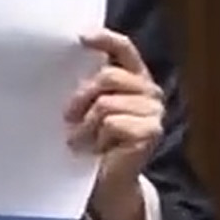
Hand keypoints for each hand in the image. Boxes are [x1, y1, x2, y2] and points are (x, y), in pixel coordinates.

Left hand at [64, 29, 163, 219]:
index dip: (104, 39)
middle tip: (69, 117)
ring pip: (106, 103)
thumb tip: (65, 63)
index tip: (81, 37)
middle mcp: (149, 91)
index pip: (123, 49)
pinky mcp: (151, 132)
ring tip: (84, 140)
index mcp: (134, 78)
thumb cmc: (93, 142)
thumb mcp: (87, 108)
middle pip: (108, 76)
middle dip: (82, 97)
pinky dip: (98, 139)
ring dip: (87, 125)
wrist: (106, 183)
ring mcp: (154, 112)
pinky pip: (112, 123)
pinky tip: (100, 150)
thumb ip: (87, 86)